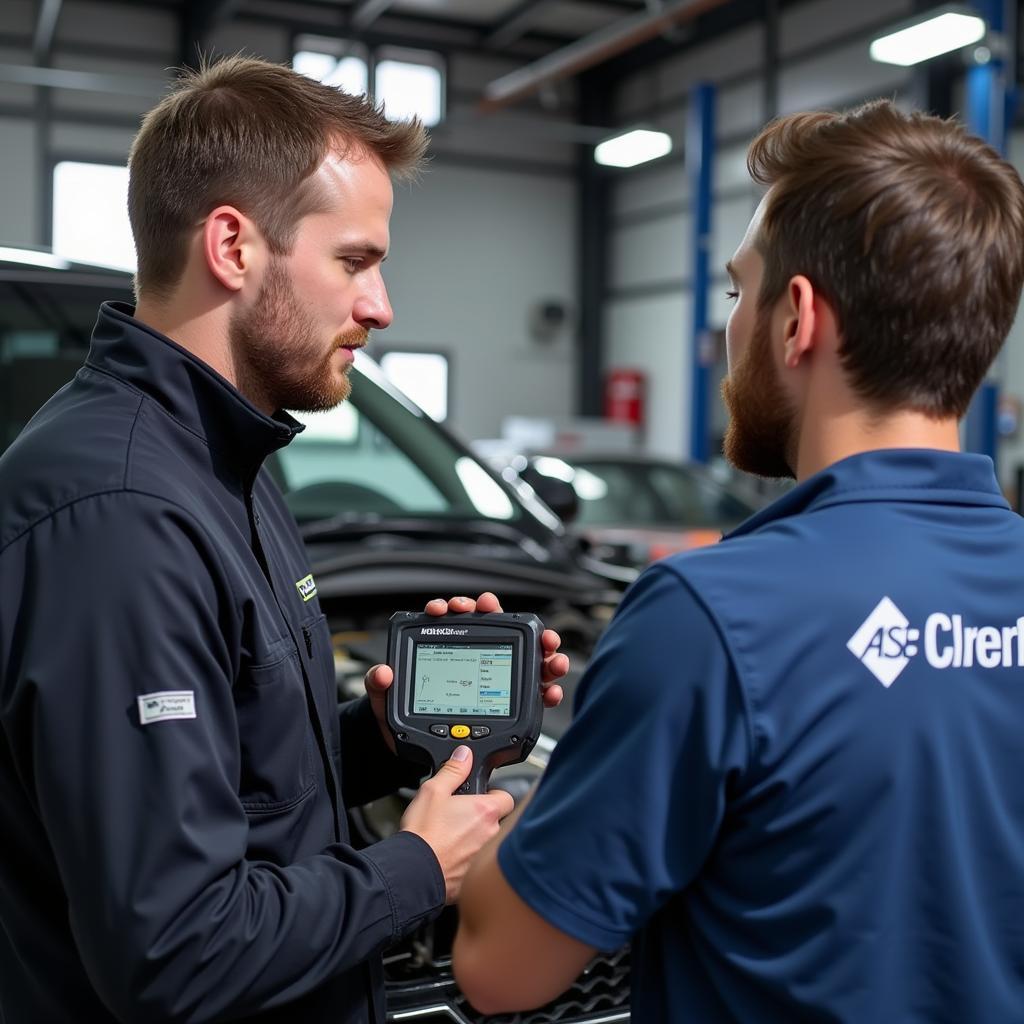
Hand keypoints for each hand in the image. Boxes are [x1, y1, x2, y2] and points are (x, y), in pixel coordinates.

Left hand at [364, 592, 569, 751]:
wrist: (416, 750)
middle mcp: (475, 658)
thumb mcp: (388, 700)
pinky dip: (546, 689)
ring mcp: (495, 679)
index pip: (455, 620)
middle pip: (495, 630)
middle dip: (505, 619)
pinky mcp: (509, 704)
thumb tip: (384, 672)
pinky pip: (533, 693)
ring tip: (547, 653)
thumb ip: (380, 684)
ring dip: (540, 652)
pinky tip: (549, 690)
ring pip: (524, 658)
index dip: (458, 608)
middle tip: (504, 620)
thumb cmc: (404, 717)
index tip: (453, 608)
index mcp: (446, 648)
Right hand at [400, 745, 514, 902]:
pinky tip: (446, 853)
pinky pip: (473, 862)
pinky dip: (463, 858)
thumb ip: (453, 770)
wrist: (412, 872)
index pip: (507, 798)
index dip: (494, 794)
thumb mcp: (433, 790)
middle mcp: (490, 834)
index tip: (480, 795)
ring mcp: (482, 857)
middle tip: (459, 815)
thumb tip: (465, 755)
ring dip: (472, 837)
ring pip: (485, 842)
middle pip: (495, 820)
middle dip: (480, 816)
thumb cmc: (423, 834)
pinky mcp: (472, 876)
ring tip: (448, 835)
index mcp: (485, 811)